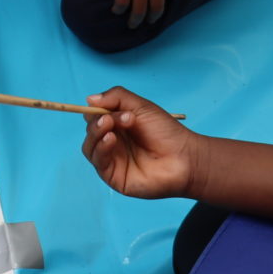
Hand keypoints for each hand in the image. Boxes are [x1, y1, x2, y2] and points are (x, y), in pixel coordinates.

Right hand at [80, 87, 205, 199]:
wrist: (184, 158)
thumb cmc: (166, 132)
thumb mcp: (141, 106)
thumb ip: (116, 97)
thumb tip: (88, 99)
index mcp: (117, 126)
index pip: (94, 116)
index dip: (95, 110)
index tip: (106, 106)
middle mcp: (112, 142)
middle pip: (90, 130)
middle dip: (99, 120)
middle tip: (120, 117)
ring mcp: (111, 160)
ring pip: (89, 146)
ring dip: (97, 132)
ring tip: (111, 125)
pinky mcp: (113, 176)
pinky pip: (98, 161)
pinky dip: (101, 148)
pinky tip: (111, 139)